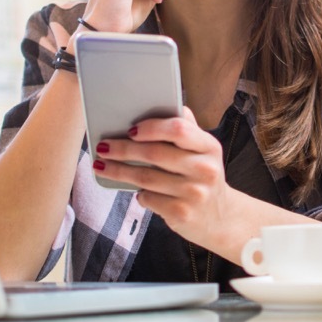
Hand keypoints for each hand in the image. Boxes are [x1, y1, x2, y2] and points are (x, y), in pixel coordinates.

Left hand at [92, 112, 232, 247]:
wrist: (220, 217)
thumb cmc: (202, 175)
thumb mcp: (202, 151)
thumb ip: (186, 128)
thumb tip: (159, 105)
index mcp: (209, 147)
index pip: (178, 129)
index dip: (151, 127)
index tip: (130, 129)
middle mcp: (204, 169)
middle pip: (155, 153)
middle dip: (123, 149)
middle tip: (103, 146)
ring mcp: (194, 193)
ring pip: (146, 178)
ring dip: (118, 171)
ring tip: (101, 166)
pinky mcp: (182, 214)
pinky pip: (148, 198)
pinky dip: (138, 193)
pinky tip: (135, 190)